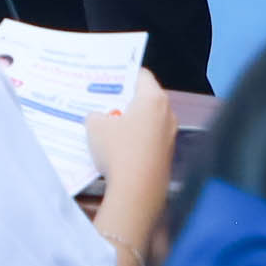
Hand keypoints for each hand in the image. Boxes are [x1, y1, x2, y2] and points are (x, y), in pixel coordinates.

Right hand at [83, 72, 177, 223]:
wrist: (138, 190)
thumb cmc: (119, 151)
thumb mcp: (95, 126)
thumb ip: (96, 115)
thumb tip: (99, 118)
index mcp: (153, 99)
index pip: (141, 75)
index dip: (123, 74)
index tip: (110, 78)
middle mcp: (167, 113)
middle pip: (146, 98)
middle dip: (126, 100)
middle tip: (105, 102)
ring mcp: (170, 135)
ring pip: (149, 120)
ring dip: (132, 121)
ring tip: (109, 127)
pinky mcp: (168, 154)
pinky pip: (151, 139)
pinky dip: (137, 139)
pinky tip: (119, 148)